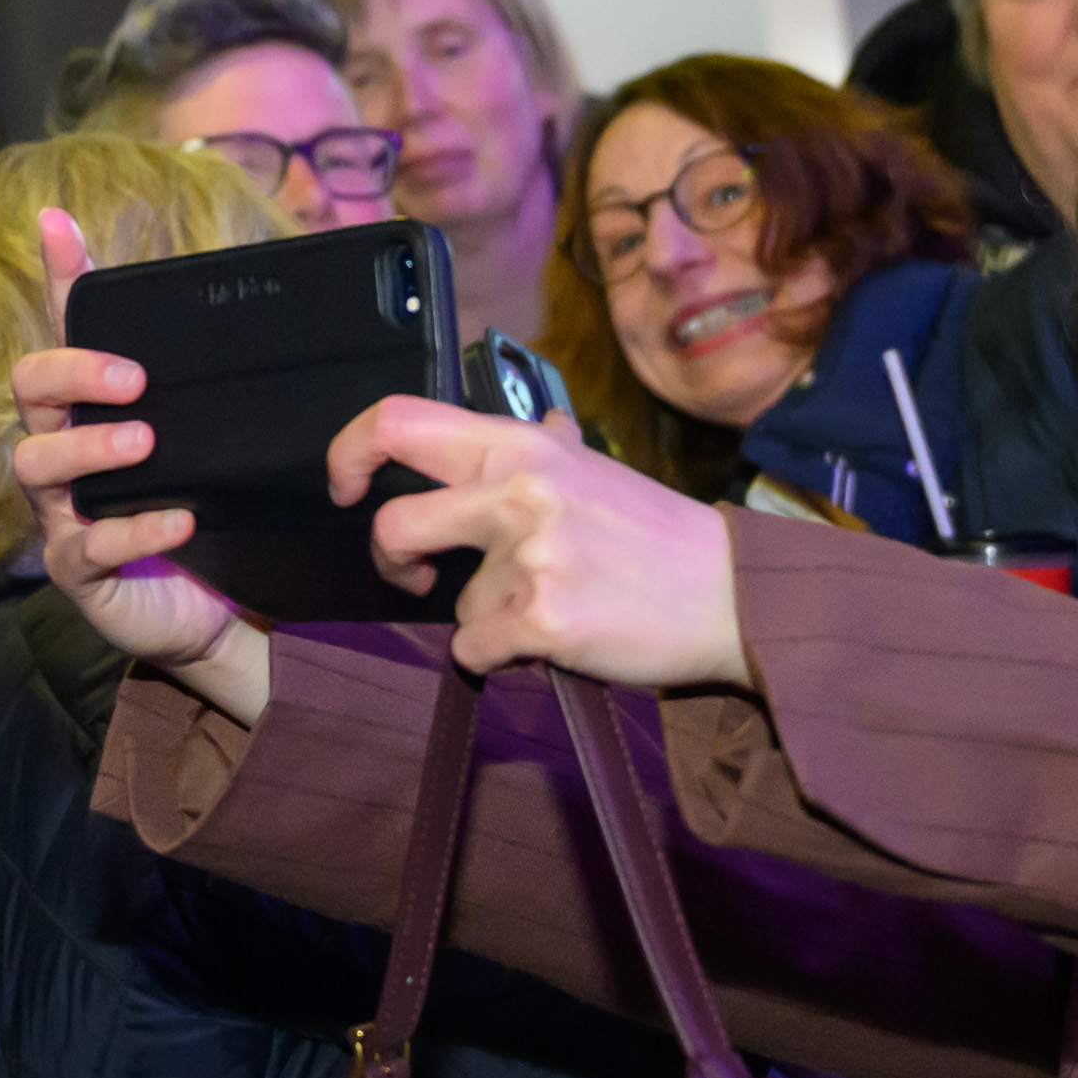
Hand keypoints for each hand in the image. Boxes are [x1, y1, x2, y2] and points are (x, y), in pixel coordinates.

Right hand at [1, 209, 269, 726]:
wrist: (220, 612)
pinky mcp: (80, 571)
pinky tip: (177, 519)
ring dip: (89, 446)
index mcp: (91, 411)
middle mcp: (65, 453)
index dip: (60, 275)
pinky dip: (131, 529)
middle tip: (135, 380)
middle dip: (73, 373)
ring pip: (37, 464)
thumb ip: (211, 387)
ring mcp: (63, 512)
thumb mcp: (212, 441)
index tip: (59, 224)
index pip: (67, 329)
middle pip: (30, 389)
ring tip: (144, 444)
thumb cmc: (206, 514)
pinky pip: (86, 545)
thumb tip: (254, 311)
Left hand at [327, 395, 752, 688]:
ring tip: (549, 604)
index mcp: (521, 445)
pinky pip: (475, 651)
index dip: (349, 452)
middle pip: (394, 525)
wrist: (732, 595)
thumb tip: (528, 422)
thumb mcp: (596, 470)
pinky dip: (501, 657)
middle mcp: (518, 491)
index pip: (398, 421)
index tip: (345, 487)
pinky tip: (552, 638)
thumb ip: (545, 449)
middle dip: (392, 560)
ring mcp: (530, 555)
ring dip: (486, 617)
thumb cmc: (658, 535)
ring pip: (452, 604)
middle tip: (412, 576)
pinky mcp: (543, 620)